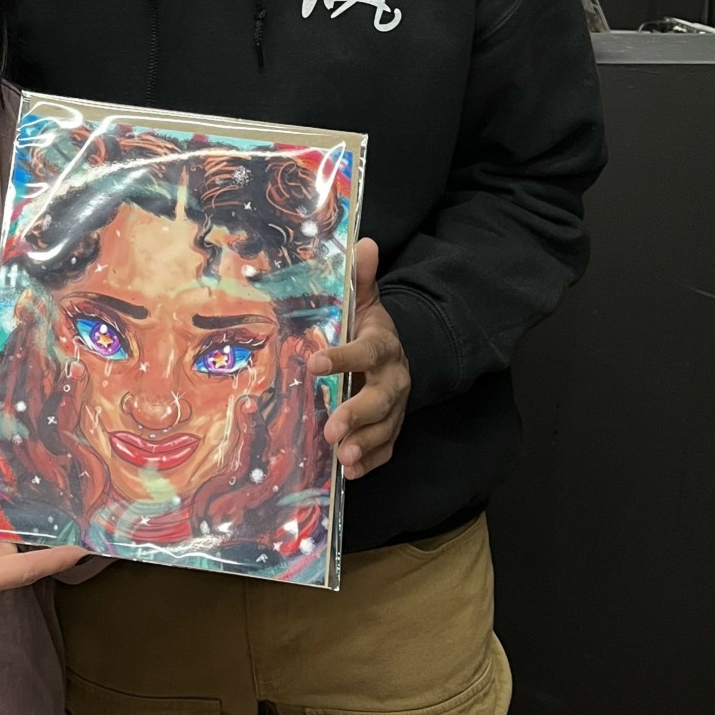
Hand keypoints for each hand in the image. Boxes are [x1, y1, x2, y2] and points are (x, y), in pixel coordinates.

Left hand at [310, 239, 411, 478]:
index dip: (342, 357)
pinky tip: (351, 474)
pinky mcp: (393, 427)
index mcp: (383, 345)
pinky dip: (372, 461)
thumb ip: (361, 277)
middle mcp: (394, 378)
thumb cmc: (370, 328)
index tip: (313, 363)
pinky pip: (388, 448)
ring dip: (364, 444)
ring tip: (342, 459)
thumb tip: (364, 241)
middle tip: (332, 427)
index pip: (365, 351)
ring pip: (385, 428)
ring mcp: (396, 407)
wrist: (401, 353)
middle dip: (357, 414)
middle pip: (381, 399)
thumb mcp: (365, 300)